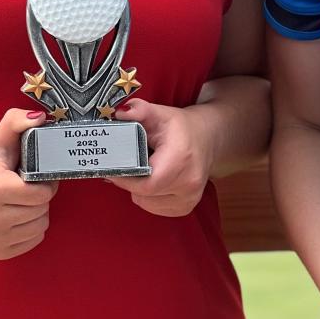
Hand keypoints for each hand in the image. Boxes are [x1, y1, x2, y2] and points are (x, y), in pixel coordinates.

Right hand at [0, 109, 57, 259]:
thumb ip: (19, 120)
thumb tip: (41, 118)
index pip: (42, 194)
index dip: (45, 183)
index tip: (35, 177)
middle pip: (42, 211)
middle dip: (40, 198)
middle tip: (28, 188)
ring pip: (40, 227)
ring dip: (37, 213)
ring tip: (22, 201)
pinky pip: (33, 242)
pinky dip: (31, 229)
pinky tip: (18, 216)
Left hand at [105, 98, 211, 216]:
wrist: (207, 138)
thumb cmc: (181, 127)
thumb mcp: (159, 113)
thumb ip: (138, 110)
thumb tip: (119, 113)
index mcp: (181, 160)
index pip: (146, 183)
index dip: (126, 179)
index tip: (113, 169)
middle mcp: (188, 183)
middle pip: (144, 194)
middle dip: (129, 181)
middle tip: (124, 166)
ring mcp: (189, 198)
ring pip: (147, 203)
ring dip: (138, 190)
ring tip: (142, 170)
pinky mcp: (186, 207)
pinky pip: (155, 208)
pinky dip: (148, 197)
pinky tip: (151, 180)